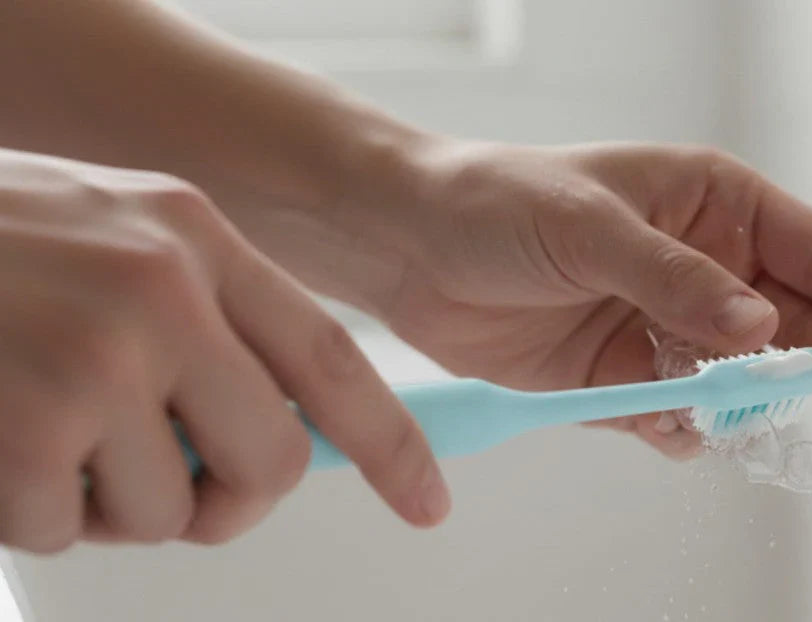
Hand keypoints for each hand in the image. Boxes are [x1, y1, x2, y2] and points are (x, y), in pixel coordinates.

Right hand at [0, 149, 447, 552]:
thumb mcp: (106, 242)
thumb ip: (197, 318)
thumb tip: (270, 429)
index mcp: (193, 237)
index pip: (328, 357)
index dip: (385, 442)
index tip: (427, 503)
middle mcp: (163, 287)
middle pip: (270, 459)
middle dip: (226, 501)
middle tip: (170, 492)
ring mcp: (98, 354)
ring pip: (169, 511)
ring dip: (106, 503)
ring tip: (40, 435)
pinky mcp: (29, 424)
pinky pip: (67, 531)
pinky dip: (28, 514)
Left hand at [325, 140, 811, 457]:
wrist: (406, 246)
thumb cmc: (495, 199)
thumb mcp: (591, 225)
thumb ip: (676, 280)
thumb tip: (756, 329)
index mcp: (712, 205)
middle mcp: (701, 267)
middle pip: (799, 324)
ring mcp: (665, 324)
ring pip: (743, 378)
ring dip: (757, 406)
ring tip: (757, 424)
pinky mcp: (624, 375)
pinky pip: (679, 413)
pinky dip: (685, 429)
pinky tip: (678, 430)